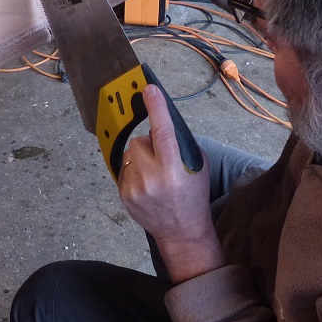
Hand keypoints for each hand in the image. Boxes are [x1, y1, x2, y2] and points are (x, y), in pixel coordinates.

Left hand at [119, 85, 222, 282]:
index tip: (149, 89)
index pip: (163, 132)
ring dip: (140, 156)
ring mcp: (135, 188)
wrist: (181, 232)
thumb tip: (163, 121)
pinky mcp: (124, 195)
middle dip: (149, 143)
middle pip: (140, 141)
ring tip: (154, 174)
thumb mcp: (198, 166)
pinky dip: (134, 170)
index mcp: (174, 169)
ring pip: (130, 153)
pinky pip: (124, 168)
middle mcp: (153, 178)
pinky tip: (146, 184)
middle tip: (161, 158)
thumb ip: (181, 144)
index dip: (156, 108)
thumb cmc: (193, 196)